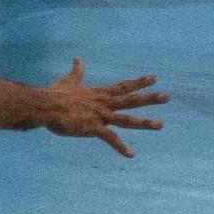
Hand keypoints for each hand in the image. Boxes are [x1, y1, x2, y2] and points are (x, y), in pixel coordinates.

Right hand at [42, 58, 167, 157]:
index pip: (124, 86)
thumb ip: (77, 71)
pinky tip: (131, 154)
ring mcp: (100, 116)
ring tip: (160, 124)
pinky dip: (121, 147)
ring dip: (144, 122)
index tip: (154, 78)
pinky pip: (110, 139)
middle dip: (149, 98)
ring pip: (127, 119)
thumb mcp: (69, 81)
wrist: (46, 106)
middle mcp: (104, 103)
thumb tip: (78, 58)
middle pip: (131, 100)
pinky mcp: (93, 128)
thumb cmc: (55, 94)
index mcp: (99, 93)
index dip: (139, 82)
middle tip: (167, 96)